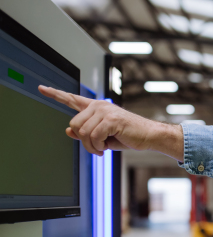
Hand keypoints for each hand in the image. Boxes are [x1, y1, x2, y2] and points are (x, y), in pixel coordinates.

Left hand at [38, 85, 183, 160]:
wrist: (148, 136)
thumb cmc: (128, 136)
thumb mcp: (103, 136)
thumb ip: (85, 132)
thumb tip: (67, 131)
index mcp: (96, 107)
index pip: (72, 99)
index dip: (55, 94)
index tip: (41, 88)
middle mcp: (98, 106)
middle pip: (74, 124)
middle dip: (83, 141)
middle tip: (96, 148)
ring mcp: (105, 111)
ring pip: (82, 132)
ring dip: (91, 146)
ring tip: (102, 148)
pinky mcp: (111, 119)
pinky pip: (93, 136)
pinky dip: (97, 147)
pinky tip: (105, 148)